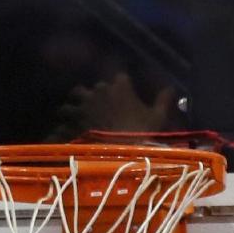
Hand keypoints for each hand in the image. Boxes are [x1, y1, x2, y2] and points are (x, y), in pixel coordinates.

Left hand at [48, 72, 177, 138]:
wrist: (119, 154)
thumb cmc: (141, 135)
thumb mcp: (158, 118)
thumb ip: (163, 101)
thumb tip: (171, 88)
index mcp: (121, 86)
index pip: (120, 78)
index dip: (122, 86)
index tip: (124, 94)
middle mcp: (100, 90)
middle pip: (95, 87)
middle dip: (97, 94)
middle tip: (99, 105)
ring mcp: (84, 104)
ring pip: (75, 96)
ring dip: (76, 103)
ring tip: (76, 112)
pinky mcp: (72, 120)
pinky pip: (63, 116)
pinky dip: (62, 120)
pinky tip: (62, 126)